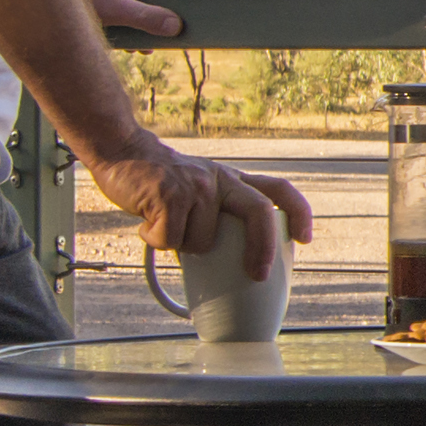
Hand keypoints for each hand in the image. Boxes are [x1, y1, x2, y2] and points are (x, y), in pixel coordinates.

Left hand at [79, 0, 185, 39]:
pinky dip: (119, 10)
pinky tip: (108, 26)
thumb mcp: (119, 12)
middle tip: (141, 45)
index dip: (173, 11)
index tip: (165, 32)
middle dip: (150, 20)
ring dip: (133, 18)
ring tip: (123, 39)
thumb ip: (149, 19)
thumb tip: (176, 27)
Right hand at [90, 141, 313, 281]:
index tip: (305, 239)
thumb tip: (231, 263)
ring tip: (164, 227)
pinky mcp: (169, 195)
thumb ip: (217, 214)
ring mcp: (196, 186)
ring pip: (203, 241)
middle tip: (258, 275)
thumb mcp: (199, 190)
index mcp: (232, 180)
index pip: (278, 189)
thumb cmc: (160, 181)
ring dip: (181, 246)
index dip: (299, 213)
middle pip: (260, 213)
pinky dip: (155, 241)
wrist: (121, 151)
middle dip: (263, 249)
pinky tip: (147, 223)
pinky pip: (170, 240)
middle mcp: (220, 179)